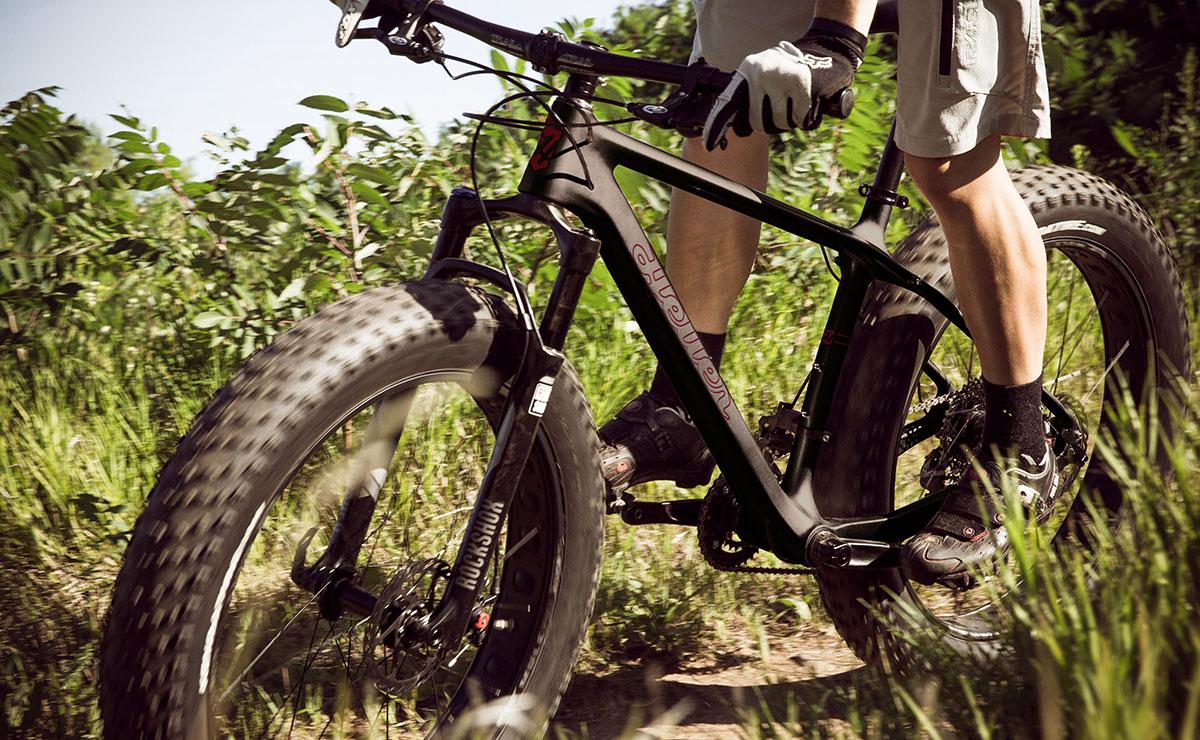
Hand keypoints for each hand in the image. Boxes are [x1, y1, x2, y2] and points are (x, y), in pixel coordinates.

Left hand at [702, 20, 866, 150]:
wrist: (828, 48)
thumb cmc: (792, 69)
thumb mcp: (766, 74)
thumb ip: (751, 96)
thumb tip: (738, 128)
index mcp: (747, 70)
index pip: (727, 103)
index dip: (717, 126)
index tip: (709, 145)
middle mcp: (760, 72)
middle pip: (759, 123)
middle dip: (773, 124)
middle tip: (783, 111)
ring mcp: (780, 76)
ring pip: (782, 123)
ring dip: (792, 121)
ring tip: (798, 102)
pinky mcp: (802, 83)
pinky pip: (801, 118)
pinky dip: (808, 117)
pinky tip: (811, 101)